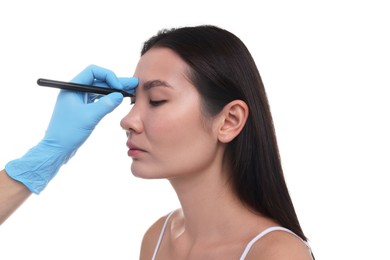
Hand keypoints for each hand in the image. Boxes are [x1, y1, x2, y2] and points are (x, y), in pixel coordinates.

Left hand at [5, 65, 137, 192]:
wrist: (57, 149)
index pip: (93, 72)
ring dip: (114, 91)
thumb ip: (106, 104)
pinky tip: (118, 101)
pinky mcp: (82, 110)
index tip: (118, 87)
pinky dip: (108, 100)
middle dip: (116, 82)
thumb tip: (119, 95)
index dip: (108, 76)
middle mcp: (75, 91)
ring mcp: (79, 101)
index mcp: (72, 88)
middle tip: (133, 83)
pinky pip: (97, 100)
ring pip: (99, 91)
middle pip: (99, 81)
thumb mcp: (90, 117)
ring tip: (130, 91)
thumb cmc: (68, 132)